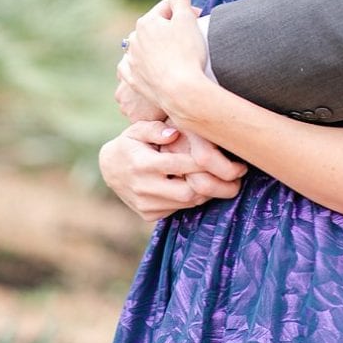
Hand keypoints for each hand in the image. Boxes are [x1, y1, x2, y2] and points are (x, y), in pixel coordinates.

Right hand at [99, 121, 246, 222]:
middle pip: (189, 191)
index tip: (228, 159)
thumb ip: (156, 128)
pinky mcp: (148, 214)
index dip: (207, 162)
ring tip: (221, 181)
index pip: (182, 164)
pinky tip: (197, 187)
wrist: (109, 170)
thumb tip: (175, 132)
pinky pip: (178, 210)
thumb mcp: (137, 130)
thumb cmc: (130, 144)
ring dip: (205, 193)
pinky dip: (191, 200)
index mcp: (143, 163)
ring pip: (187, 203)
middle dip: (213, 185)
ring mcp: (145, 204)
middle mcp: (144, 187)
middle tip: (233, 176)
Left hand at [118, 0, 214, 127]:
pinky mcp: (132, 79)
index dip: (185, 11)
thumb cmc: (187, 53)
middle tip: (189, 38)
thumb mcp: (187, 20)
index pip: (167, 8)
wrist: (182, 91)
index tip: (200, 20)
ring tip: (173, 55)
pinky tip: (149, 68)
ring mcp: (132, 60)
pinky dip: (139, 66)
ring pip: (142, 47)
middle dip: (169, 29)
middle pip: (154, 28)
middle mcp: (133, 39)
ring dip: (154, 47)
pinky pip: (132, 68)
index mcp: (146, 22)